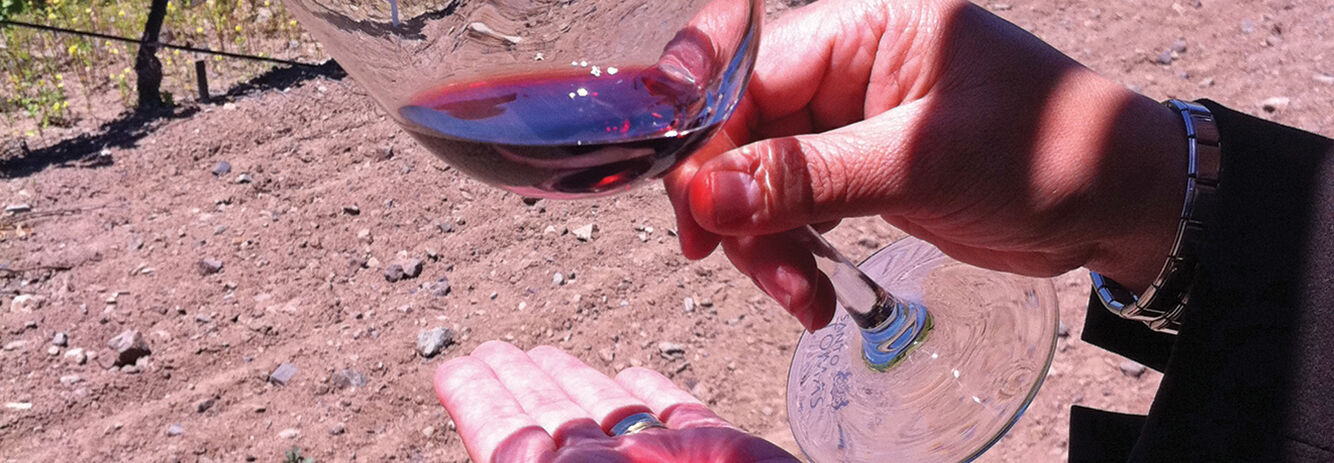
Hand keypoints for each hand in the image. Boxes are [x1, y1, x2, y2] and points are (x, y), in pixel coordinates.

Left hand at [433, 341, 797, 462]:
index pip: (510, 444)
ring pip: (611, 413)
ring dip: (575, 379)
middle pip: (555, 423)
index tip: (454, 370)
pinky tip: (635, 376)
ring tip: (539, 353)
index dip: (480, 403)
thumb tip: (499, 455)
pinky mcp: (719, 450)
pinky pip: (684, 417)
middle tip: (494, 352)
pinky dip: (659, 393)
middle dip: (522, 385)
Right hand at [667, 0, 1188, 330]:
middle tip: (740, 264)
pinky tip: (813, 294)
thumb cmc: (1048, 153)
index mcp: (864, 29)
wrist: (1119, 203)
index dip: (707, 138)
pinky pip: (794, 207)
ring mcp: (850, 122)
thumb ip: (811, 175)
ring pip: (760, 178)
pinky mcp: (859, 170)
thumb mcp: (924, 163)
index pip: (749, 72)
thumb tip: (705, 193)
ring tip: (802, 298)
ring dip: (765, 243)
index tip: (689, 204)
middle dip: (735, 204)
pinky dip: (792, 252)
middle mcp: (848, 67)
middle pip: (744, 130)